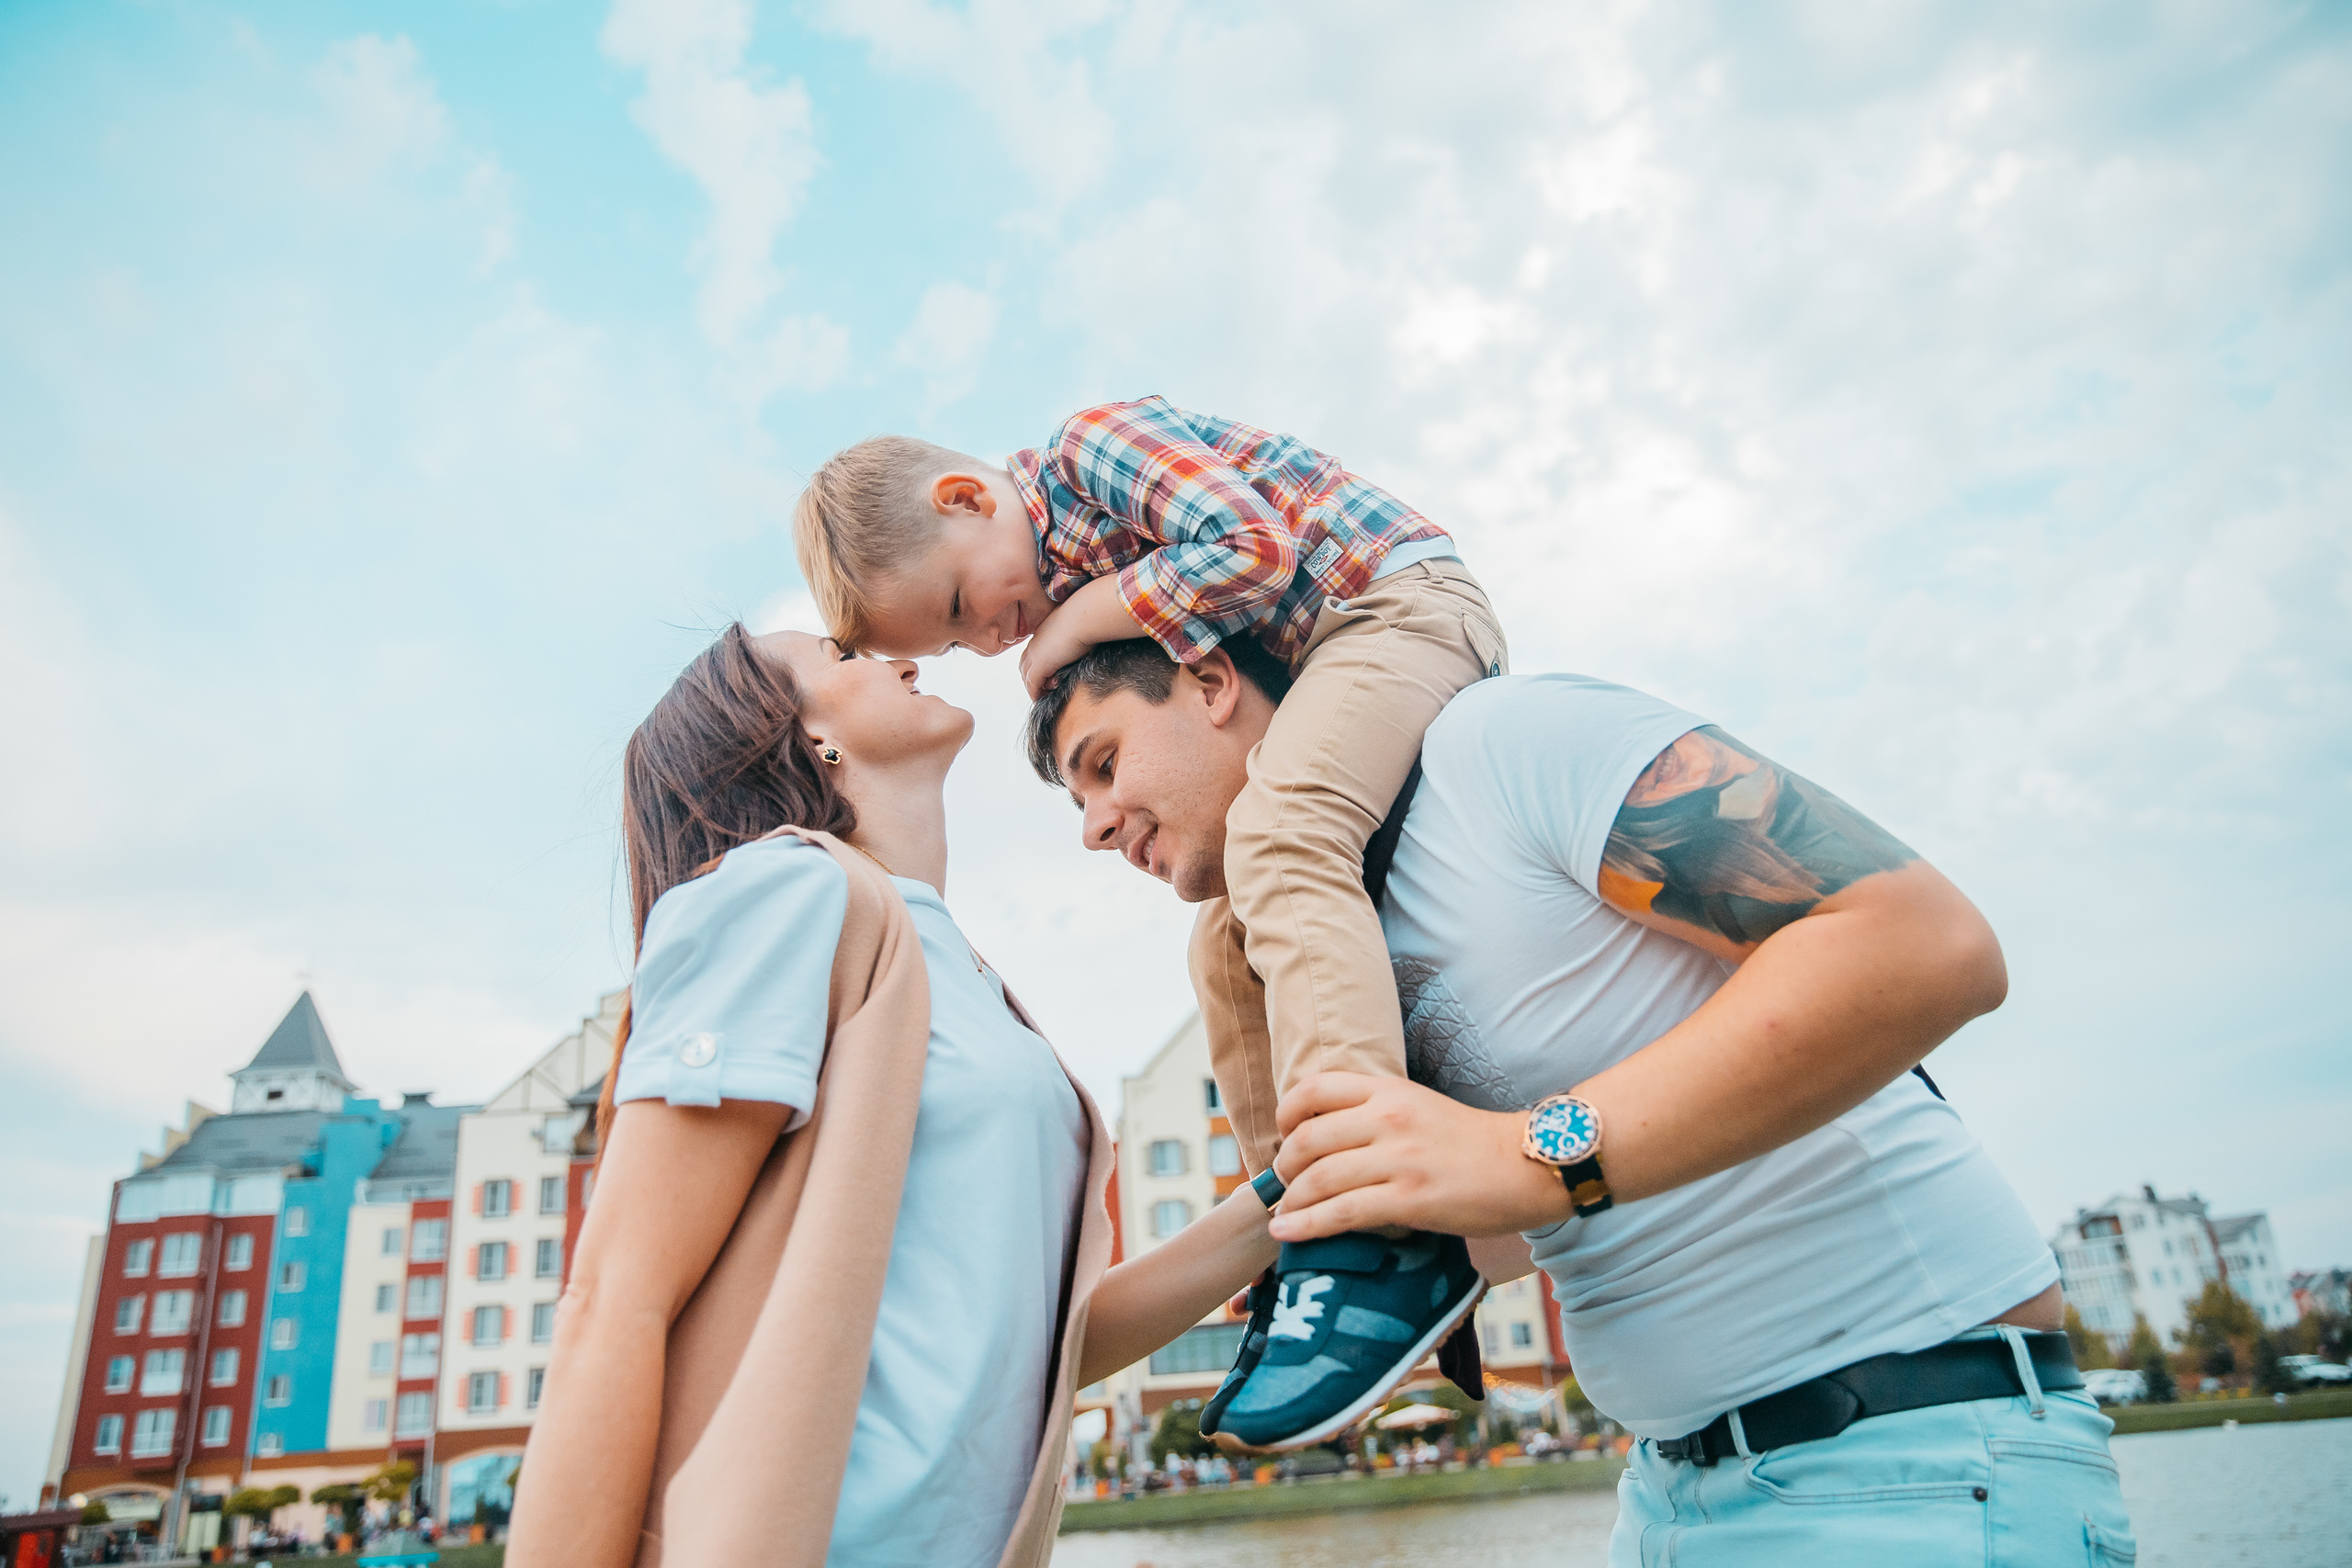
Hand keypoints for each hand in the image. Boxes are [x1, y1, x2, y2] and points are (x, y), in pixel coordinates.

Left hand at [1018, 603, 1096, 698]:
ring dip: (1032, 687)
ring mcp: (1035, 655)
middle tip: (1040, 687)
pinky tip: (1040, 698)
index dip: (1036, 664)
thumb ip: (1075, 638)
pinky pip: (1032, 684)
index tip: (1045, 673)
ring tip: (1041, 695)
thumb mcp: (1078, 629)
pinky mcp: (1039, 666)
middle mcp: (1035, 643)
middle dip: (1030, 677)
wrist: (1084, 618)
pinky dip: (1034, 693)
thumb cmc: (1087, 620)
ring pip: (1027, 676)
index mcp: (1043, 632)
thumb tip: (1085, 644)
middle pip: (1025, 665)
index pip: (1033, 652)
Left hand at [1267, 1073, 1573, 1242]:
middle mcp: (1388, 1118)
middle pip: (1307, 1138)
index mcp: (1389, 1090)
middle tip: (1283, 1183)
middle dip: (1284, 1166)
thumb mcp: (1421, 1106)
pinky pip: (1341, 1213)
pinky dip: (1305, 1225)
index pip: (1315, 1088)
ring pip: (1318, 1178)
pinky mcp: (1409, 1200)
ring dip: (1291, 1201)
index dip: (1287, 1113)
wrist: (1528, 1166)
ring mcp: (1398, 1159)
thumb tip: (1332, 1139)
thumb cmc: (1474, 1142)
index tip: (1284, 1135)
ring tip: (1284, 1214)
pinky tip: (1287, 1233)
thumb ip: (1379, 1113)